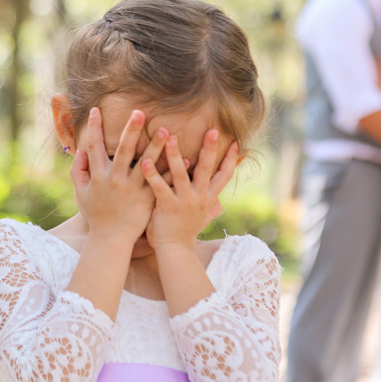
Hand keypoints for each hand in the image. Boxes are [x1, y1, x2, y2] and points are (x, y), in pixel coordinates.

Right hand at [71, 107, 168, 245]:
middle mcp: (115, 180)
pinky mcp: (147, 199)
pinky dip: (172, 170)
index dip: (95, 127)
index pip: (95, 146)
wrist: (110, 240)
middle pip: (124, 150)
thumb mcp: (81, 193)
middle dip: (131, 130)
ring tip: (165, 130)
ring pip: (146, 164)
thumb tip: (80, 150)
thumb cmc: (96, 215)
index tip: (97, 109)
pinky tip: (185, 159)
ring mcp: (132, 189)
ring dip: (155, 146)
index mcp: (98, 176)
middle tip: (139, 112)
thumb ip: (79, 171)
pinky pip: (161, 182)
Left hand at [142, 130, 239, 250]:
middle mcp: (200, 197)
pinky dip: (152, 174)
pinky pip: (160, 187)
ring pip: (181, 174)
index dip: (230, 159)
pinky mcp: (168, 207)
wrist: (176, 251)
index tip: (236, 141)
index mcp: (208, 197)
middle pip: (207, 169)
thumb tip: (220, 197)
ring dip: (175, 154)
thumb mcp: (203, 215)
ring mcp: (184, 202)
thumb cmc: (186, 230)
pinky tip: (144, 161)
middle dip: (210, 149)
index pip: (224, 175)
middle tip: (213, 130)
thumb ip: (210, 202)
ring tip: (170, 136)